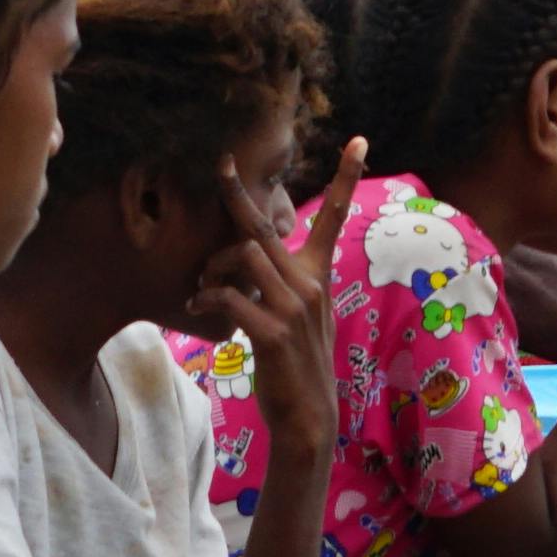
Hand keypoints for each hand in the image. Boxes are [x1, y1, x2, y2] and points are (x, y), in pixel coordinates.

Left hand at [206, 144, 362, 459]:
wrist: (307, 416)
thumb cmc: (296, 364)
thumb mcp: (298, 316)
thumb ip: (283, 282)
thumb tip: (252, 256)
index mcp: (318, 275)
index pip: (335, 217)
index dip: (346, 177)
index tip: (359, 140)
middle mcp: (309, 283)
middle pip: (266, 226)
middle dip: (238, 194)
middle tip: (221, 163)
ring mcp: (293, 307)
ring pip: (242, 257)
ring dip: (211, 268)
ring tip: (199, 285)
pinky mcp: (272, 332)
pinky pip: (230, 297)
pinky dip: (208, 298)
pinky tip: (198, 306)